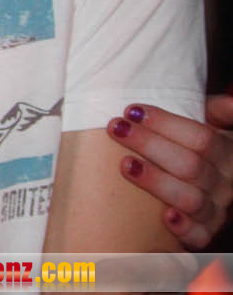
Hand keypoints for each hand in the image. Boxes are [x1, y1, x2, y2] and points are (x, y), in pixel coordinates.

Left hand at [109, 96, 232, 248]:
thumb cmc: (196, 147)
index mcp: (227, 153)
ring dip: (157, 182)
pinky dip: (184, 228)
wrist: (204, 184)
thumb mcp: (212, 124)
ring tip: (125, 164)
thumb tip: (230, 103)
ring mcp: (216, 209)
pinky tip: (165, 217)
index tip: (132, 110)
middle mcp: (225, 182)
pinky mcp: (205, 232)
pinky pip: (200, 235)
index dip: (167, 124)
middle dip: (150, 145)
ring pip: (192, 199)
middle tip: (116, 128)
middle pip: (191, 166)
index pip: (202, 139)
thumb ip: (217, 111)